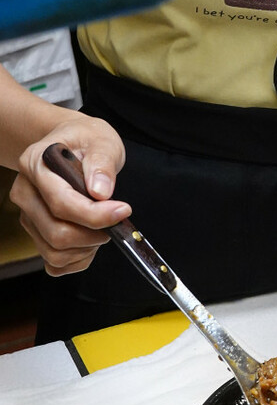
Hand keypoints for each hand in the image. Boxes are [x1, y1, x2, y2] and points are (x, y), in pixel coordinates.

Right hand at [9, 115, 131, 274]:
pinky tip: (91, 243)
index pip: (62, 203)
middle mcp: (25, 192)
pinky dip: (78, 260)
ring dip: (87, 249)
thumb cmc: (85, 141)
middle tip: (114, 221)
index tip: (122, 211)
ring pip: (55, 252)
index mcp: (36, 165)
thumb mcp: (101, 141)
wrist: (71, 144)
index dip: (96, 215)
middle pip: (57, 233)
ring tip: (102, 228)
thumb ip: (102, 164)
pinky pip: (54, 263)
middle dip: (94, 235)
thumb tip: (100, 192)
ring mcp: (28, 216)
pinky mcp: (36, 233)